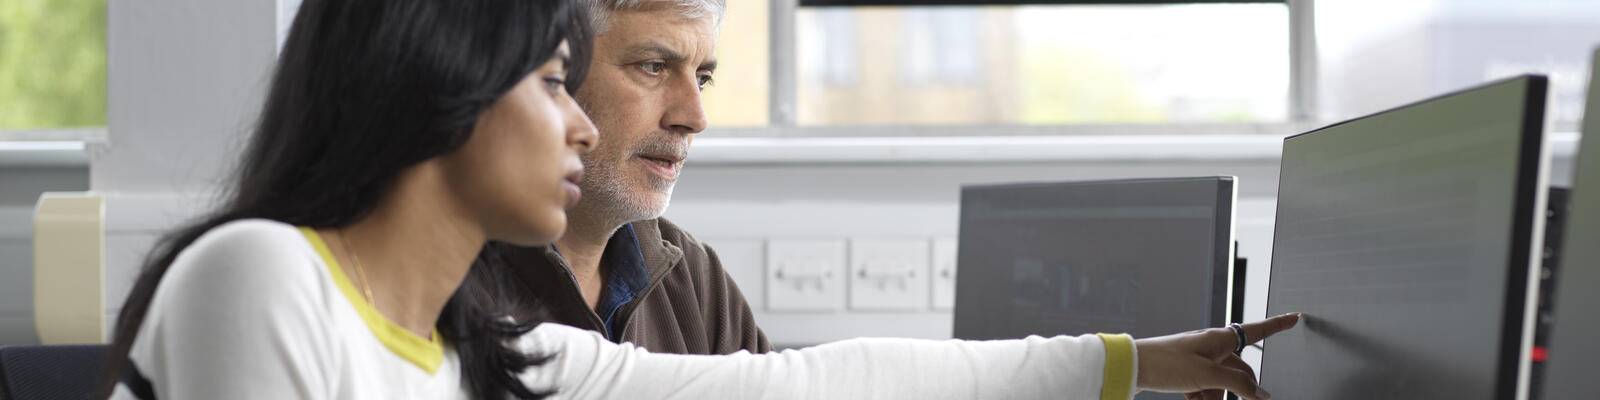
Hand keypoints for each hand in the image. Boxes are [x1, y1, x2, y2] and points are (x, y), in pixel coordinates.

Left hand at [1132, 313, 1300, 399]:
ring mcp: (1199, 360)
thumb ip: (1238, 385)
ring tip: (1199, 399)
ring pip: (1221, 384)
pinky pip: (1204, 388)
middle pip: (1240, 370)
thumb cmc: (1167, 363)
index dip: (1277, 325)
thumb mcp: (1208, 376)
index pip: (1257, 330)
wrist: (1132, 366)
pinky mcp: (1186, 372)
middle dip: (1239, 390)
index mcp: (1220, 339)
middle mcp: (1212, 347)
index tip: (1294, 317)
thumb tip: (1262, 394)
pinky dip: (1201, 397)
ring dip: (1215, 397)